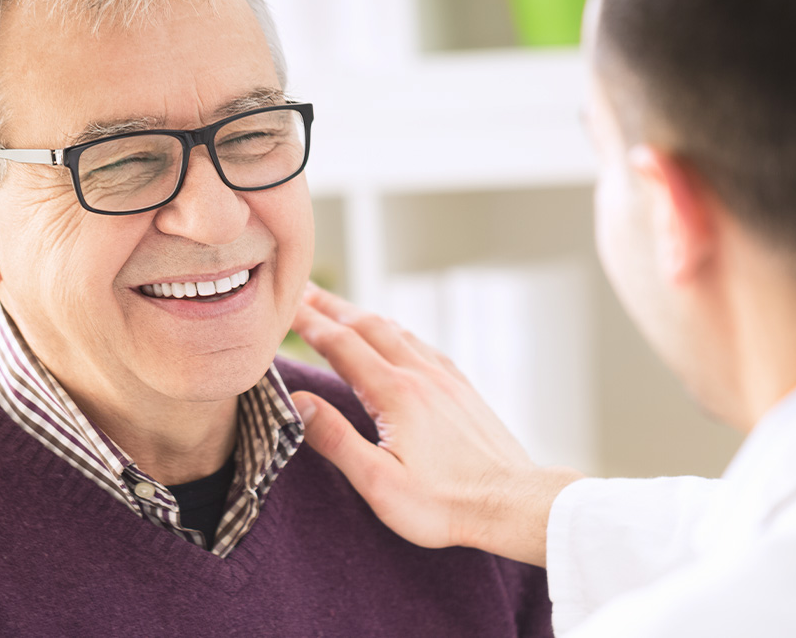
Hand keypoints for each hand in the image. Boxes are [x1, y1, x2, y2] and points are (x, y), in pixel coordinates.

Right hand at [290, 285, 584, 566]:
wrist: (512, 502)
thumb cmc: (444, 504)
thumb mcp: (379, 483)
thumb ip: (336, 439)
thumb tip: (297, 401)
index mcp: (396, 393)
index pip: (340, 344)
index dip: (308, 322)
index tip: (282, 305)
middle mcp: (421, 374)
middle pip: (367, 326)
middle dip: (331, 306)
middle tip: (302, 291)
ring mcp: (445, 378)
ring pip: (397, 331)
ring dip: (363, 316)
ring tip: (339, 309)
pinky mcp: (462, 389)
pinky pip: (422, 346)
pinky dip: (396, 332)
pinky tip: (395, 337)